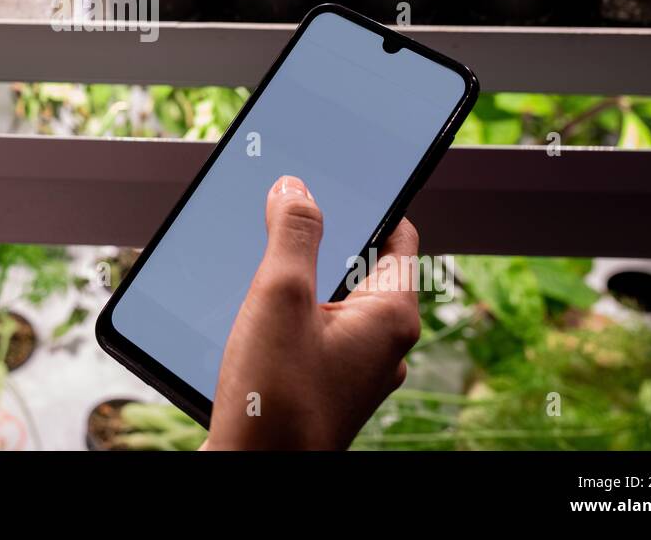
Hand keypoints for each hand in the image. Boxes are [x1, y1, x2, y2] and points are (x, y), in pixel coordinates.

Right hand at [204, 175, 421, 449]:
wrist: (253, 473)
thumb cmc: (275, 401)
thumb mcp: (280, 295)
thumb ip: (293, 232)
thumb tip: (297, 189)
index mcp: (392, 316)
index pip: (399, 233)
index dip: (370, 198)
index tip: (338, 176)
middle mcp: (382, 345)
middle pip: (361, 264)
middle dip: (323, 238)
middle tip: (284, 215)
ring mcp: (354, 369)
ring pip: (333, 300)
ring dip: (300, 278)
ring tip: (260, 265)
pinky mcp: (324, 386)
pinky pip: (314, 331)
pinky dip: (289, 314)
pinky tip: (251, 313)